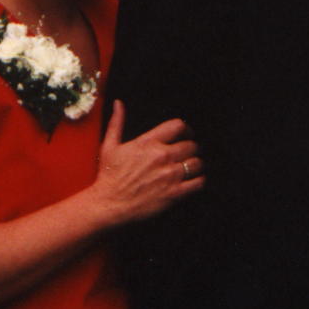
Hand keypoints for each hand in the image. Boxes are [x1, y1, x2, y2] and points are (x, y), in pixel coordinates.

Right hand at [92, 100, 203, 226]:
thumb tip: (119, 104)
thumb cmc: (109, 176)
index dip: (186, 129)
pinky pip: (198, 182)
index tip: (187, 135)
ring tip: (192, 167)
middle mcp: (162, 156)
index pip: (178, 126)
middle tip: (189, 154)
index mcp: (148, 143)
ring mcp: (169, 175)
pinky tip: (193, 180)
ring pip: (197, 163)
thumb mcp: (110, 146)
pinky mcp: (174, 192)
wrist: (109, 204)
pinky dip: (199, 180)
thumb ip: (117, 123)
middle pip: (191, 145)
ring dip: (196, 164)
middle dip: (192, 148)